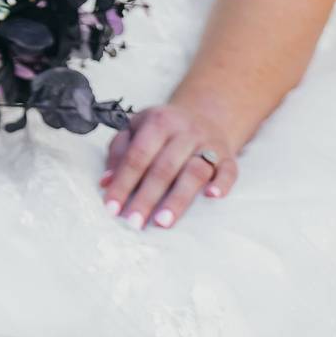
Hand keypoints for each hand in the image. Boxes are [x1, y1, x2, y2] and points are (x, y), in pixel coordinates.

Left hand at [100, 104, 237, 229]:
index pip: (137, 155)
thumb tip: (106, 182)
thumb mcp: (136, 129)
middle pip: (164, 167)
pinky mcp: (228, 156)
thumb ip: (119, 153)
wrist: (204, 114)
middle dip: (147, 197)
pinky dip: (223, 183)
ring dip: (179, 198)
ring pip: (195, 171)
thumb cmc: (162, 130)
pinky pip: (229, 170)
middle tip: (134, 222)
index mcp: (158, 121)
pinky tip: (212, 197)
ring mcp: (209, 143)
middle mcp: (185, 131)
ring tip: (163, 221)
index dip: (123, 182)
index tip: (112, 208)